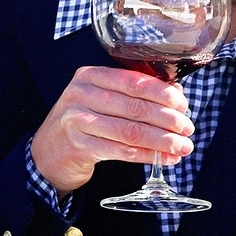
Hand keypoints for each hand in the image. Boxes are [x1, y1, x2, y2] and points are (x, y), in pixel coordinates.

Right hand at [30, 66, 193, 193]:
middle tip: (188, 128)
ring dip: (162, 140)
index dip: (163, 93)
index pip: (134, 81)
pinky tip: (165, 159)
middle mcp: (81, 94)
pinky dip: (148, 156)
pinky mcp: (80, 146)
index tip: (184, 105)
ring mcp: (78, 120)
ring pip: (131, 131)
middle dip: (168, 119)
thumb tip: (176, 95)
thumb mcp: (101, 100)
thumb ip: (133, 94)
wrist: (47, 153)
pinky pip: (122, 151)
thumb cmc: (82, 122)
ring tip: (183, 147)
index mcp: (90, 75)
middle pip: (135, 106)